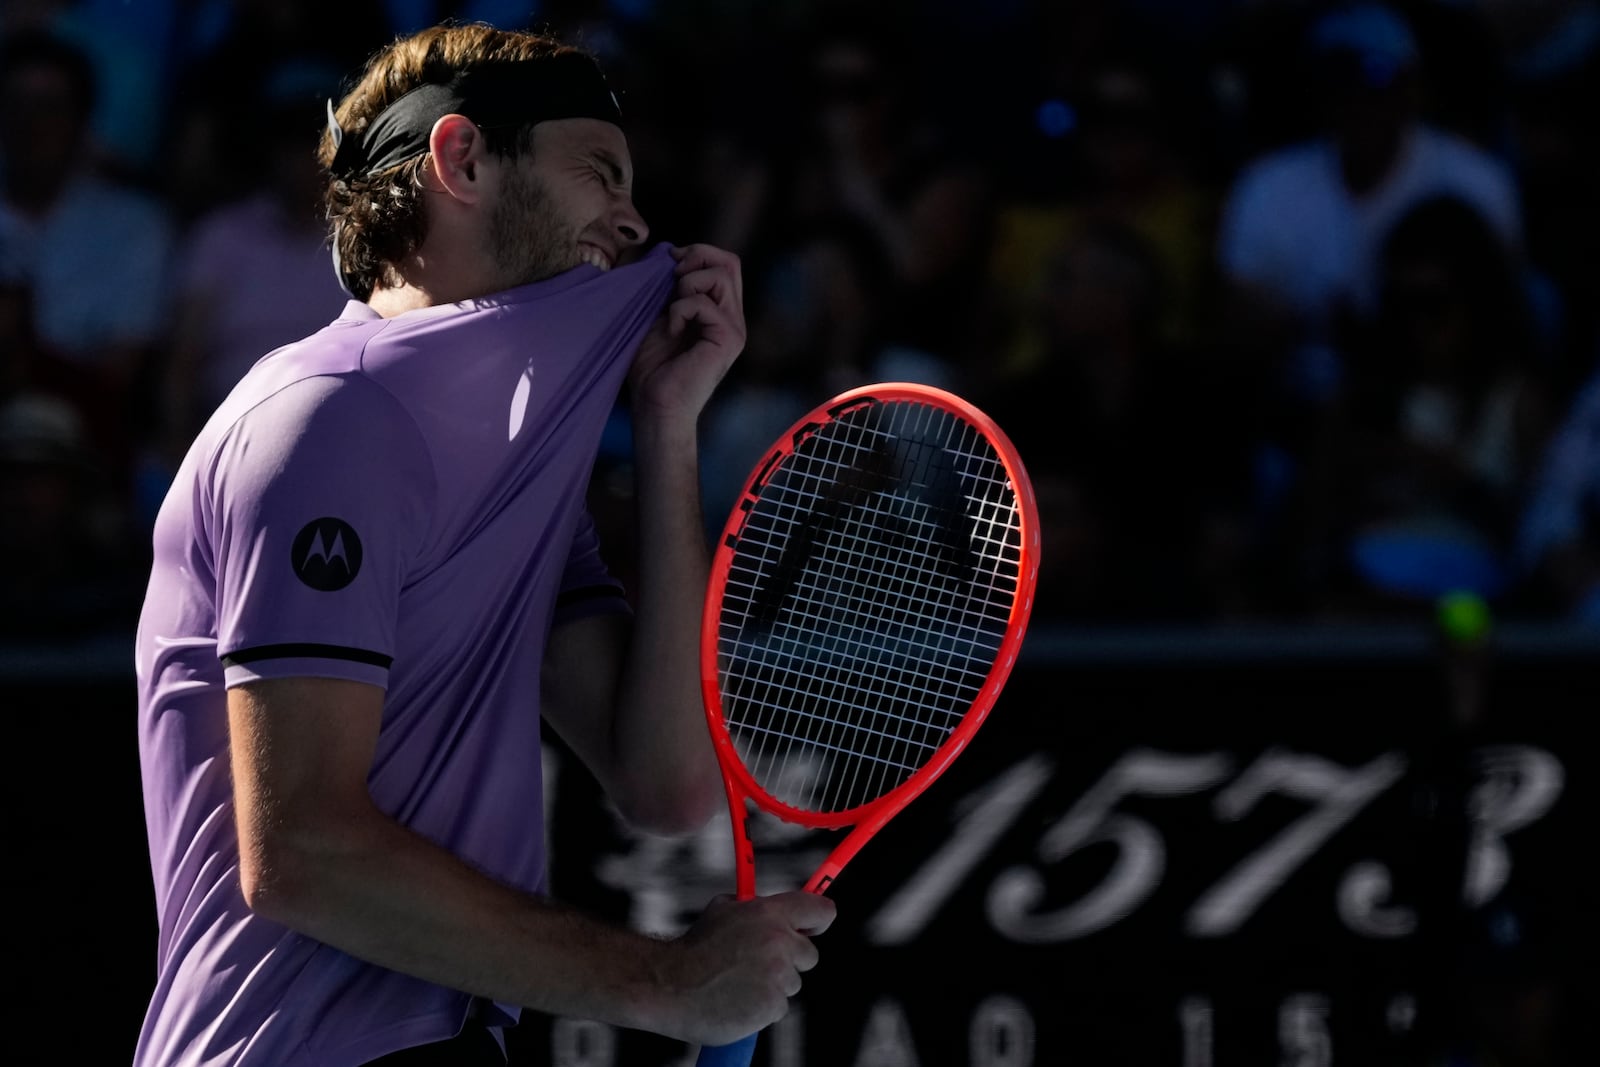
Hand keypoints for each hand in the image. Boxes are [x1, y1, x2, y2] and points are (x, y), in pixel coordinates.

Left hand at [629, 244, 746, 424]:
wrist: (655, 405)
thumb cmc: (652, 367)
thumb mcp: (657, 314)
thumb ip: (668, 287)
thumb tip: (669, 252)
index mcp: (719, 311)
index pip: (725, 264)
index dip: (697, 253)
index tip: (668, 264)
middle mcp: (732, 317)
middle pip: (730, 262)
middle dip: (696, 257)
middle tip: (670, 277)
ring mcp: (734, 328)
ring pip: (722, 274)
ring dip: (687, 283)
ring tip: (671, 309)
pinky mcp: (728, 339)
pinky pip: (704, 303)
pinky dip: (680, 310)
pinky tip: (672, 331)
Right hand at [652, 891, 835, 1045]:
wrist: (669, 985)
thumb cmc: (693, 949)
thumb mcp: (723, 910)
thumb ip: (754, 909)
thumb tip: (774, 911)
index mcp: (770, 914)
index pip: (821, 910)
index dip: (818, 919)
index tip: (811, 927)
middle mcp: (779, 943)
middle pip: (808, 954)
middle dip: (789, 959)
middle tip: (759, 962)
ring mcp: (778, 977)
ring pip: (792, 983)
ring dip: (772, 985)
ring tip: (738, 983)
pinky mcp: (772, 1006)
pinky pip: (778, 1007)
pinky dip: (761, 1007)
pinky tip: (737, 1000)